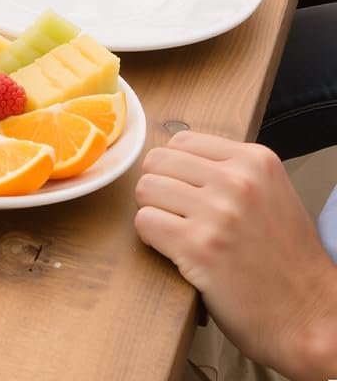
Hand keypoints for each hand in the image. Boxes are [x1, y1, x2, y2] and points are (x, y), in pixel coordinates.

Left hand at [135, 131, 336, 379]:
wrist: (312, 317)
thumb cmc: (286, 261)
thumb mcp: (270, 195)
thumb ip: (228, 169)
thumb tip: (174, 155)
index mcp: (255, 161)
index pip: (180, 141)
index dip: (176, 169)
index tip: (189, 192)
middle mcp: (237, 181)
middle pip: (157, 161)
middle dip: (161, 189)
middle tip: (180, 216)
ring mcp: (218, 213)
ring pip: (145, 189)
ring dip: (155, 213)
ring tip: (181, 234)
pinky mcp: (199, 247)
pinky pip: (144, 222)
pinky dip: (153, 239)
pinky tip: (178, 253)